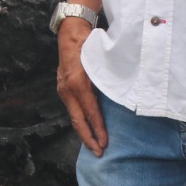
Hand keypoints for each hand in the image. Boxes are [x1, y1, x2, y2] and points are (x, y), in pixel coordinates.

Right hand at [56, 17, 106, 155]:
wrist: (70, 33)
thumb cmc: (89, 44)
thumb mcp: (101, 61)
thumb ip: (108, 80)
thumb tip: (122, 99)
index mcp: (78, 83)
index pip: (90, 111)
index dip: (98, 128)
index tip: (105, 143)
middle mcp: (67, 88)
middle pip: (77, 119)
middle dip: (88, 138)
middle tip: (99, 153)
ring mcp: (63, 89)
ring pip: (74, 116)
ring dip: (84, 132)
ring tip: (94, 145)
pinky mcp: (63, 88)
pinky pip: (73, 109)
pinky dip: (80, 121)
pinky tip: (87, 128)